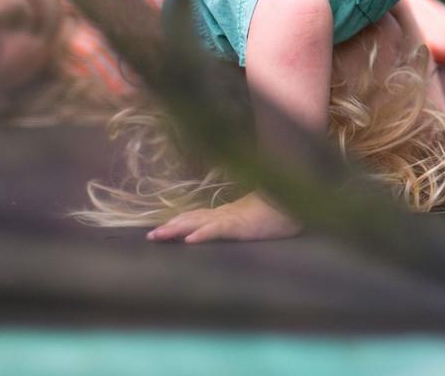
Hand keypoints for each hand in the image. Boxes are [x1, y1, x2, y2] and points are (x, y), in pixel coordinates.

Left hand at [147, 191, 302, 243]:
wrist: (294, 203)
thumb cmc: (279, 212)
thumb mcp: (254, 219)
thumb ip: (240, 222)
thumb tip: (232, 226)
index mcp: (226, 214)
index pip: (197, 217)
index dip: (178, 222)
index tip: (160, 229)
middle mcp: (223, 215)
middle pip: (191, 219)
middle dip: (170, 227)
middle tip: (150, 236)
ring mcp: (230, 219)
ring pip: (197, 223)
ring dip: (176, 229)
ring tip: (158, 236)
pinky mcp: (239, 225)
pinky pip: (217, 230)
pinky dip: (202, 234)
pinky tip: (190, 240)